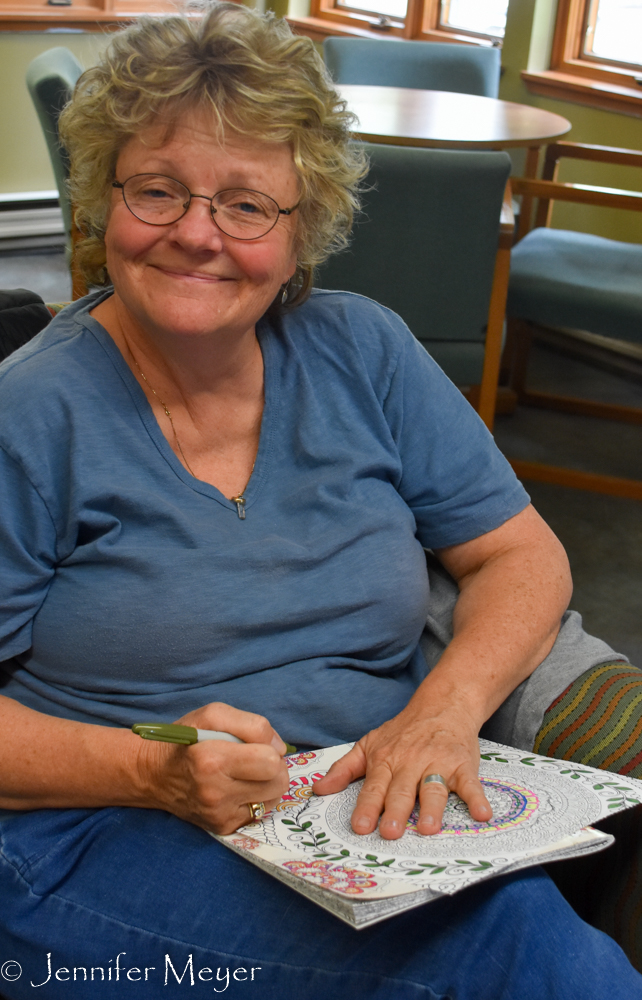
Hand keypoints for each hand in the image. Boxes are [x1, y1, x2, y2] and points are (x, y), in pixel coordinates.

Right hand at [135, 702, 288, 834]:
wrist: (153, 775)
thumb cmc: (186, 740)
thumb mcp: (213, 714)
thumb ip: (252, 724)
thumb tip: (280, 748)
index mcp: (212, 759)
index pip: (270, 759)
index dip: (270, 746)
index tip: (256, 743)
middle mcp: (215, 792)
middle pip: (278, 782)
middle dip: (274, 766)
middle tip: (257, 758)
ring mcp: (219, 814)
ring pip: (274, 798)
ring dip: (267, 783)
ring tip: (247, 773)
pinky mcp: (222, 827)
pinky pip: (259, 812)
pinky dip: (255, 798)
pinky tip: (237, 788)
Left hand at [312, 700, 491, 839]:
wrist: (442, 705)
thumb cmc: (403, 731)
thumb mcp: (369, 744)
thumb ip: (344, 769)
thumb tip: (318, 790)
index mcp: (386, 760)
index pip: (374, 787)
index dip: (367, 807)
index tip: (360, 827)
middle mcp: (410, 762)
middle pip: (402, 789)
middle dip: (395, 810)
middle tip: (390, 833)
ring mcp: (437, 763)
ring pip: (433, 788)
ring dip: (431, 808)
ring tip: (426, 829)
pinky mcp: (462, 765)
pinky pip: (470, 783)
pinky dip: (477, 799)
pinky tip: (482, 815)